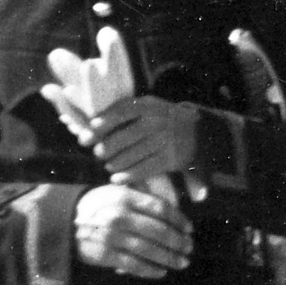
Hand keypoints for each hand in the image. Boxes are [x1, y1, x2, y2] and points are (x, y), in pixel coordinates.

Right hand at [74, 181, 192, 279]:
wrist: (64, 221)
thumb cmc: (96, 206)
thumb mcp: (115, 192)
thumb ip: (140, 198)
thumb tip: (171, 212)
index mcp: (125, 197)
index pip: (160, 208)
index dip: (178, 220)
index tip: (189, 229)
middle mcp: (119, 216)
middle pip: (158, 230)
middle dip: (178, 241)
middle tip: (188, 248)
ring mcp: (112, 237)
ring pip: (149, 250)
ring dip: (169, 258)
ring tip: (181, 262)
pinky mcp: (105, 255)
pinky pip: (133, 265)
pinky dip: (149, 270)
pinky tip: (161, 272)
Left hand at [89, 97, 206, 199]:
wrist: (198, 131)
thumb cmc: (161, 118)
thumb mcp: (147, 107)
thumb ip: (123, 112)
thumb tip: (91, 125)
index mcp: (148, 105)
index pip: (122, 112)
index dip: (103, 123)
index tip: (87, 134)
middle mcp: (157, 121)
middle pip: (126, 136)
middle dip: (108, 147)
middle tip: (98, 154)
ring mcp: (165, 140)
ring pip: (134, 154)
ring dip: (116, 162)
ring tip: (108, 166)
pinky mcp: (171, 158)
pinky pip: (146, 168)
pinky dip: (129, 175)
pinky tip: (117, 179)